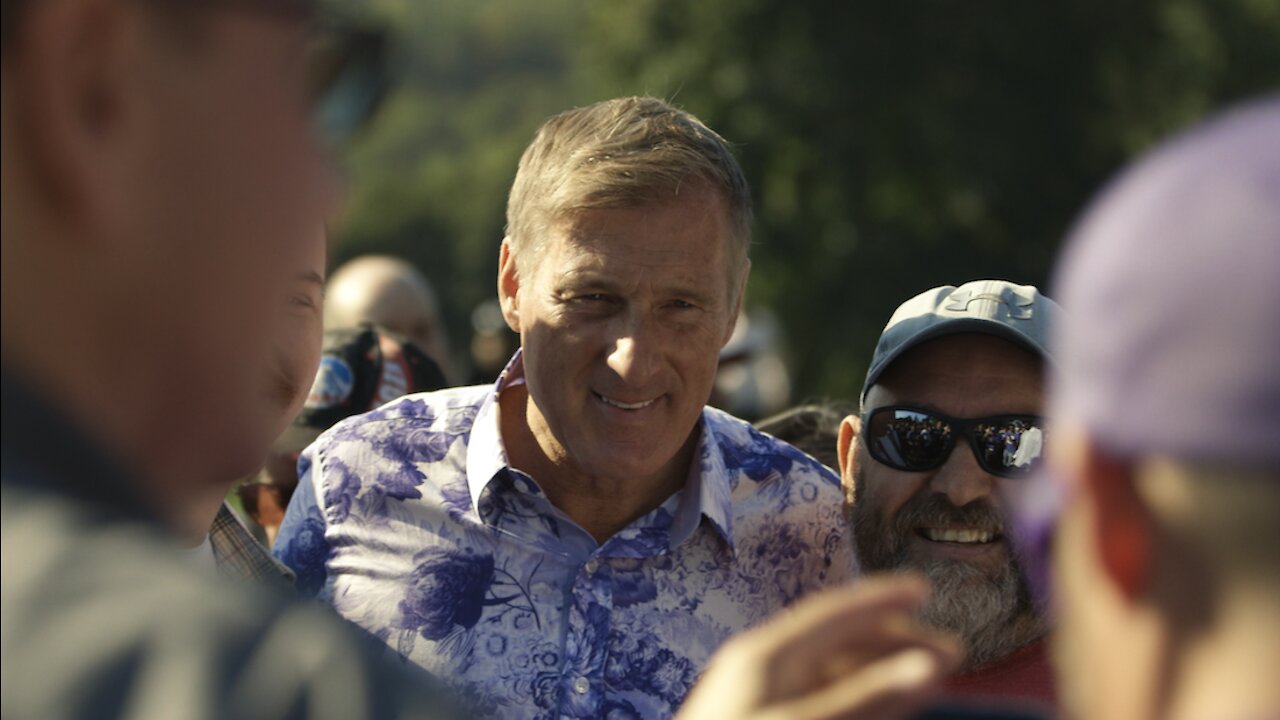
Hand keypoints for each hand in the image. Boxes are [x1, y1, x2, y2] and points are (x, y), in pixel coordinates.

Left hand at [677, 574, 961, 719]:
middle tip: (949, 651)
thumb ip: (866, 697)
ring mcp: (758, 695)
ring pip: (828, 673)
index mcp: (767, 654)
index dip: (881, 598)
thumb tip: (930, 665)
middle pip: (835, 643)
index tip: (923, 588)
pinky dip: (852, 695)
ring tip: (925, 680)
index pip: (832, 614)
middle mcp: (761, 668)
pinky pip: (815, 696)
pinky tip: (875, 705)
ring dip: (876, 673)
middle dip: (892, 643)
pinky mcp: (759, 715)